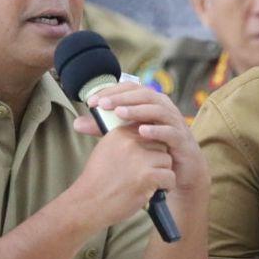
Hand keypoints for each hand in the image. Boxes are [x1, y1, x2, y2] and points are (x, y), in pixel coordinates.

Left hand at [79, 83, 208, 197]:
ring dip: (137, 110)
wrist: (179, 170)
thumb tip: (76, 123)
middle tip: (102, 104)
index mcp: (150, 101)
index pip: (130, 88)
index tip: (92, 101)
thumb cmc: (151, 147)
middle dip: (121, 98)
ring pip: (157, 109)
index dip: (111, 91)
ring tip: (119, 114)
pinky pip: (170, 131)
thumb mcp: (126, 135)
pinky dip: (156, 130)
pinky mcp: (182, 139)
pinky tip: (141, 131)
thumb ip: (103, 128)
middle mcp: (164, 107)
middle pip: (144, 94)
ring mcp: (175, 122)